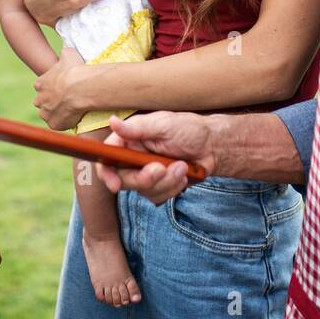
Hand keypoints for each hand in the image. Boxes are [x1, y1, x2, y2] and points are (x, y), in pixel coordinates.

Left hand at [33, 48, 88, 130]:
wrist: (81, 88)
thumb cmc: (75, 70)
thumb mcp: (68, 54)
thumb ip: (64, 54)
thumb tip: (65, 52)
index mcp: (40, 83)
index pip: (42, 86)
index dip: (52, 87)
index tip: (62, 87)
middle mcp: (39, 100)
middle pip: (43, 102)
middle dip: (52, 101)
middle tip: (67, 99)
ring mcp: (46, 113)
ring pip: (49, 114)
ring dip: (57, 113)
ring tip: (72, 110)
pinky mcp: (54, 124)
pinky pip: (58, 124)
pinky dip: (64, 122)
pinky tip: (74, 117)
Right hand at [96, 112, 217, 204]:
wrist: (213, 147)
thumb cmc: (190, 129)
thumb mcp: (165, 124)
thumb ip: (138, 128)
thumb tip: (112, 122)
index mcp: (130, 139)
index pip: (108, 157)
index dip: (106, 173)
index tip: (115, 185)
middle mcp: (134, 157)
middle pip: (124, 179)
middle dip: (145, 179)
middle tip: (162, 169)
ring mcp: (145, 173)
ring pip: (143, 190)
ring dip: (165, 182)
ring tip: (182, 166)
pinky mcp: (158, 185)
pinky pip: (158, 197)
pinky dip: (173, 188)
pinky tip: (184, 175)